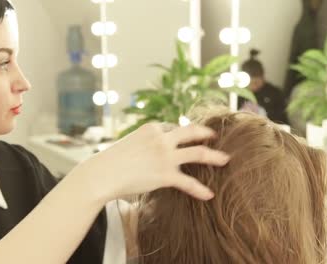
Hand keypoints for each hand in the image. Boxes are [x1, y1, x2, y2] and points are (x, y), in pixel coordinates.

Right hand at [68, 122, 229, 202]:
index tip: (191, 135)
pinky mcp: (165, 174)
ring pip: (198, 153)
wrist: (102, 174)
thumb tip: (147, 151)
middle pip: (192, 132)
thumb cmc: (110, 162)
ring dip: (214, 156)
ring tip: (225, 160)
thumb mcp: (129, 143)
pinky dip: (200, 189)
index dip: (183, 132)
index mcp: (152, 128)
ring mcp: (165, 156)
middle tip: (214, 136)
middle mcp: (162, 138)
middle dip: (206, 133)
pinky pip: (189, 182)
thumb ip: (143, 144)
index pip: (173, 127)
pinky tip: (209, 194)